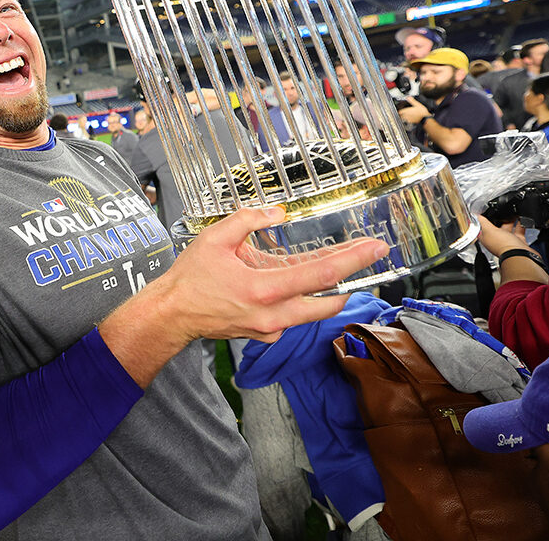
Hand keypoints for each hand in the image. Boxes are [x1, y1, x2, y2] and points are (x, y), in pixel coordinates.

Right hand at [160, 207, 388, 343]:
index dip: (353, 259)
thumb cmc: (191, 277)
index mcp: (264, 288)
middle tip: (369, 253)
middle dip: (353, 275)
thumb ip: (249, 219)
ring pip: (314, 309)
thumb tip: (277, 213)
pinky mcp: (267, 335)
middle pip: (330, 299)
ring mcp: (272, 329)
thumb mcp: (215, 237)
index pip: (321, 274)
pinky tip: (292, 281)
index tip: (376, 247)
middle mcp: (274, 314)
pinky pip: (294, 315)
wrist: (172, 314)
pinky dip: (300, 298)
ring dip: (328, 287)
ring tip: (335, 262)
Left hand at [397, 97, 429, 123]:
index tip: (400, 110)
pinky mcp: (411, 122)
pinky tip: (410, 118)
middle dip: (401, 114)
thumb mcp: (417, 104)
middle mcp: (406, 115)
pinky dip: (407, 120)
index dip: (399, 110)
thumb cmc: (422, 112)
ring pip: (403, 118)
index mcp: (407, 111)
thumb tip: (408, 97)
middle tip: (402, 112)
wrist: (425, 118)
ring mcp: (408, 119)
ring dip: (403, 117)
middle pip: (400, 115)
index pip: (399, 111)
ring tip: (405, 115)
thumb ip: (412, 101)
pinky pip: (407, 121)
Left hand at [477, 214, 530, 256]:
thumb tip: (477, 216)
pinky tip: (521, 219)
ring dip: (510, 220)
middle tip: (501, 210)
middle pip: (496, 226)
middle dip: (498, 218)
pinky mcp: (518, 241)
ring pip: (507, 227)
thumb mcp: (489, 230)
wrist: (520, 254)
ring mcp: (508, 240)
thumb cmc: (503, 245)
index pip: (482, 227)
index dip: (483, 219)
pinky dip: (520, 224)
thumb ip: (483, 222)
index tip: (485, 212)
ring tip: (512, 212)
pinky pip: (518, 230)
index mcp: (486, 237)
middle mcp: (496, 239)